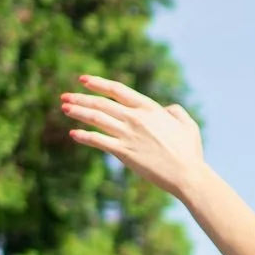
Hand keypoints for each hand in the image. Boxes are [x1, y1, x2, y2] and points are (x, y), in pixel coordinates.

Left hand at [59, 76, 208, 198]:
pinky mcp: (124, 152)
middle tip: (65, 96)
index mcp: (150, 109)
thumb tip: (167, 108)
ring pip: (96, 118)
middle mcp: (135, 118)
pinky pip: (98, 141)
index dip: (98, 83)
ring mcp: (128, 134)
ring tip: (65, 108)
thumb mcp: (188, 125)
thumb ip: (176, 111)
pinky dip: (84, 136)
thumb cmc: (190, 151)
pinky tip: (74, 133)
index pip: (117, 90)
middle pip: (101, 103)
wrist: (187, 174)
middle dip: (80, 98)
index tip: (83, 79)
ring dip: (78, 112)